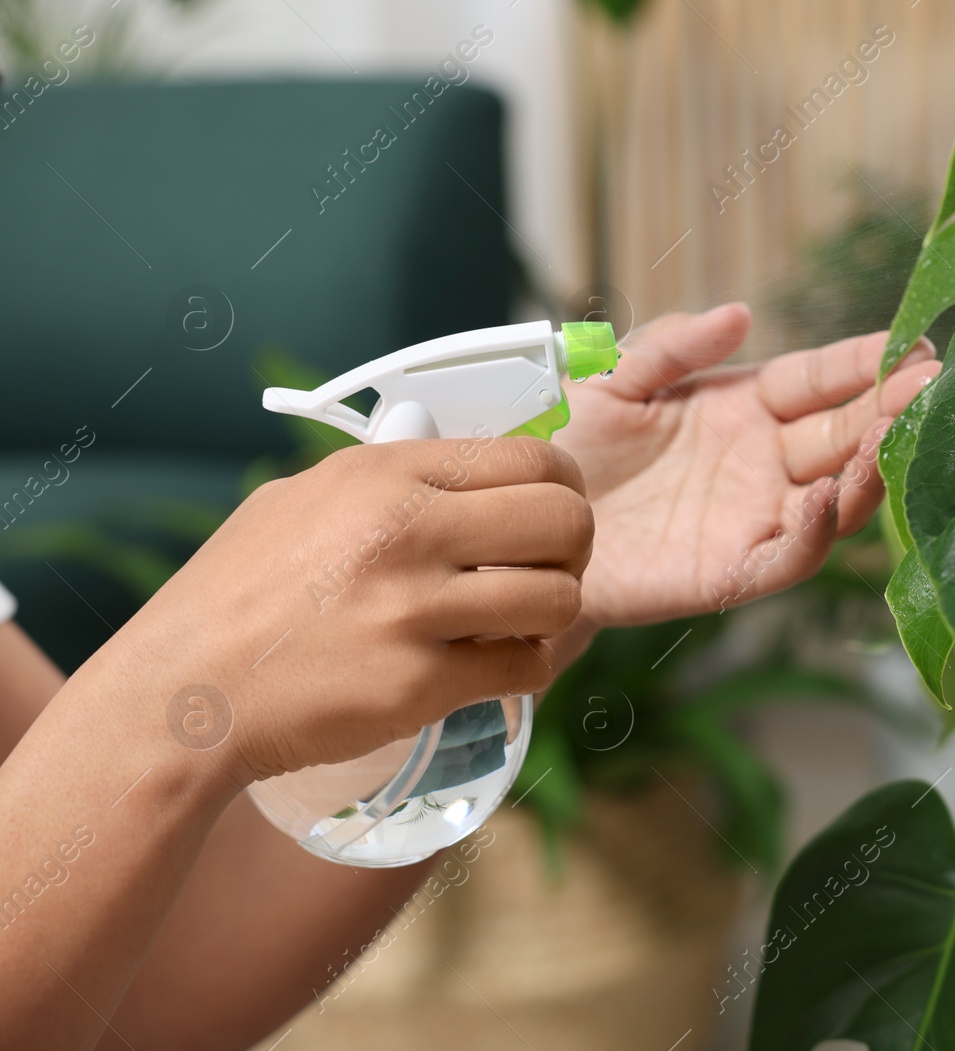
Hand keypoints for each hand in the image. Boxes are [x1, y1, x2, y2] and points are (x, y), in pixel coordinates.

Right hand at [87, 436, 592, 782]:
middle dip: (573, 551)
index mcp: (386, 475)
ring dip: (554, 615)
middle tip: (548, 571)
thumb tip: (469, 468)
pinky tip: (493, 666)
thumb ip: (390, 480)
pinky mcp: (419, 686)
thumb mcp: (304, 499)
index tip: (551, 516)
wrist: (183, 692)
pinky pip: (527, 668)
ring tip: (519, 623)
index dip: (563, 490)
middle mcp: (408, 532)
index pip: (534, 459)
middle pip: (567, 522)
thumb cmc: (241, 592)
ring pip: (561, 599)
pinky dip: (525, 670)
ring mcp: (415, 611)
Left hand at [555, 304, 938, 627]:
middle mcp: (761, 460)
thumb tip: (738, 313)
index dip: (865, 363)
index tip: (915, 344)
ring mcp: (753, 516)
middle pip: (842, 435)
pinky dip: (815, 533)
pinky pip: (789, 556)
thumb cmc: (567, 448)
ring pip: (836, 496)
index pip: (819, 380)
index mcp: (741, 405)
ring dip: (869, 470)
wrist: (526, 527)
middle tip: (931, 386)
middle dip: (890, 409)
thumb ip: (669, 346)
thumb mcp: (611, 378)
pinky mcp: (732, 571)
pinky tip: (827, 499)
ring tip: (891, 437)